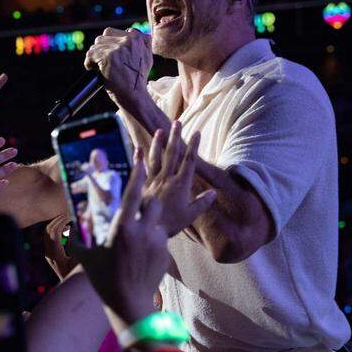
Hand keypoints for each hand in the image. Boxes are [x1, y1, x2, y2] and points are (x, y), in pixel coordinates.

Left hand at [43, 212, 77, 279]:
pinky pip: (50, 238)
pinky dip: (56, 230)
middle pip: (48, 230)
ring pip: (47, 233)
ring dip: (56, 224)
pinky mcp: (49, 255)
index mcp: (56, 254)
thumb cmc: (79, 275)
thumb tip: (71, 229)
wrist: (71, 288)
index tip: (71, 215)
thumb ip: (75, 244)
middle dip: (58, 220)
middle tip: (69, 214)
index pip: (54, 232)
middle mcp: (49, 254)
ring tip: (68, 219)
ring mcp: (48, 254)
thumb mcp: (80, 259)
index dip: (61, 221)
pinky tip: (67, 229)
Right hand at [76, 149, 214, 320]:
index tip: (140, 161)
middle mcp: (142, 231)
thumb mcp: (86, 255)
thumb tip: (72, 219)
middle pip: (151, 203)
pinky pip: (160, 239)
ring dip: (148, 224)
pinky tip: (141, 257)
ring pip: (156, 222)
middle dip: (147, 202)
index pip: (133, 193)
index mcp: (122, 227)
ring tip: (137, 240)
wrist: (129, 304)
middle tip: (137, 210)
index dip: (138, 174)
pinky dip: (152, 242)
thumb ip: (78, 234)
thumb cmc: (103, 279)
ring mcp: (157, 242)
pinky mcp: (166, 253)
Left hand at [83, 28, 151, 105]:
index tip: (109, 54)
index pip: (114, 32)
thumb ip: (142, 43)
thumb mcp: (147, 57)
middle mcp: (128, 40)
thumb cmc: (139, 80)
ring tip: (98, 66)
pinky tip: (92, 69)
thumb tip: (131, 32)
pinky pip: (90, 54)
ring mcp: (117, 48)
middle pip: (103, 36)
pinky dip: (89, 63)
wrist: (135, 95)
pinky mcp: (107, 56)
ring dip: (95, 55)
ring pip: (96, 45)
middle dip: (101, 48)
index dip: (109, 43)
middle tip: (102, 60)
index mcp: (138, 38)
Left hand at [143, 122, 215, 236]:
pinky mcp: (142, 184)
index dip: (193, 146)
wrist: (148, 228)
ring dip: (158, 143)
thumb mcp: (190, 215)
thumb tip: (213, 192)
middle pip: (172, 154)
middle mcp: (167, 178)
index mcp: (181, 184)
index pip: (189, 160)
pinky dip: (139, 157)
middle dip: (175, 137)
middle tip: (177, 122)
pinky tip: (138, 148)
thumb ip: (202, 203)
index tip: (197, 132)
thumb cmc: (171, 223)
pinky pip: (141, 167)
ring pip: (156, 157)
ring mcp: (153, 180)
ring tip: (160, 130)